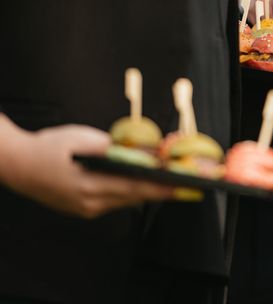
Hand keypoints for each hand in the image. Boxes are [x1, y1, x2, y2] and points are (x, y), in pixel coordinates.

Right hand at [1, 120, 172, 217]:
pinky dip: (126, 192)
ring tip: (165, 181)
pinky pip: (112, 202)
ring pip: (124, 201)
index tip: (179, 186)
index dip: (159, 188)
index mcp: (90, 185)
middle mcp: (90, 203)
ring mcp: (86, 209)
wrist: (17, 164)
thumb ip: (113, 147)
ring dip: (143, 191)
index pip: (134, 188)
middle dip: (158, 190)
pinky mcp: (83, 209)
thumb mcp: (83, 138)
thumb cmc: (48, 147)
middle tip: (181, 184)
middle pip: (133, 198)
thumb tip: (139, 151)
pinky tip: (137, 183)